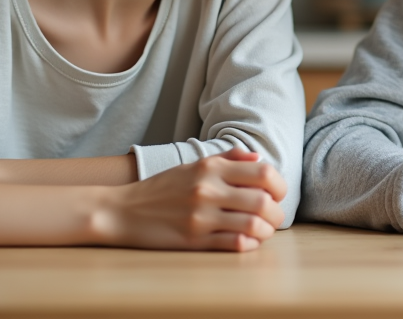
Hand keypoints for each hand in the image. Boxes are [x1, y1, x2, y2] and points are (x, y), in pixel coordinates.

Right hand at [90, 148, 286, 250]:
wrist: (122, 211)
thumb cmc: (161, 188)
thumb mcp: (192, 165)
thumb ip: (227, 159)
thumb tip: (257, 158)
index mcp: (210, 168)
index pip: (263, 173)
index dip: (279, 185)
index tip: (277, 193)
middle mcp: (208, 190)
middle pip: (263, 201)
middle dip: (276, 212)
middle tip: (274, 216)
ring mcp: (201, 216)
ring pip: (253, 225)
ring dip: (266, 231)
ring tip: (263, 231)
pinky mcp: (193, 240)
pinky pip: (234, 244)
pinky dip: (249, 244)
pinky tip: (248, 241)